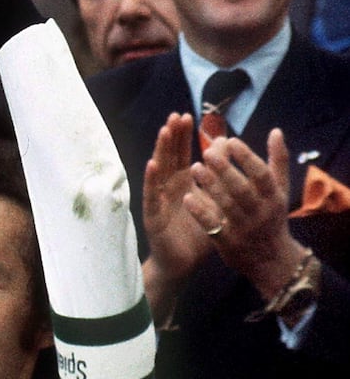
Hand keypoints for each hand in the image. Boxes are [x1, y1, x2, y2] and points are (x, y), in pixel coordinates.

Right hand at [141, 113, 211, 324]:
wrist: (184, 263)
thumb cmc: (198, 232)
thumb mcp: (213, 201)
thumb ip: (218, 175)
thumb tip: (226, 145)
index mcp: (183, 182)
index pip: (181, 153)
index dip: (182, 136)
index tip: (187, 116)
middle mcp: (168, 187)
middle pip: (169, 156)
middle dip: (171, 136)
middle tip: (176, 115)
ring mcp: (158, 200)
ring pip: (159, 170)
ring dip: (160, 150)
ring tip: (164, 131)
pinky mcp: (153, 215)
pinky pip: (151, 195)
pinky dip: (151, 179)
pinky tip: (152, 165)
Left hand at [185, 129, 306, 299]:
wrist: (272, 260)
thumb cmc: (272, 216)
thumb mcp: (280, 190)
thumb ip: (278, 160)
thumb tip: (276, 130)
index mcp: (273, 197)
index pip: (262, 175)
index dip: (247, 158)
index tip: (230, 141)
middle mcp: (260, 212)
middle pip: (242, 190)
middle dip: (225, 170)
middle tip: (206, 152)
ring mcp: (244, 229)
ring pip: (226, 206)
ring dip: (210, 186)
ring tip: (194, 167)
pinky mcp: (228, 243)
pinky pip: (213, 226)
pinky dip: (201, 212)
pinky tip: (188, 197)